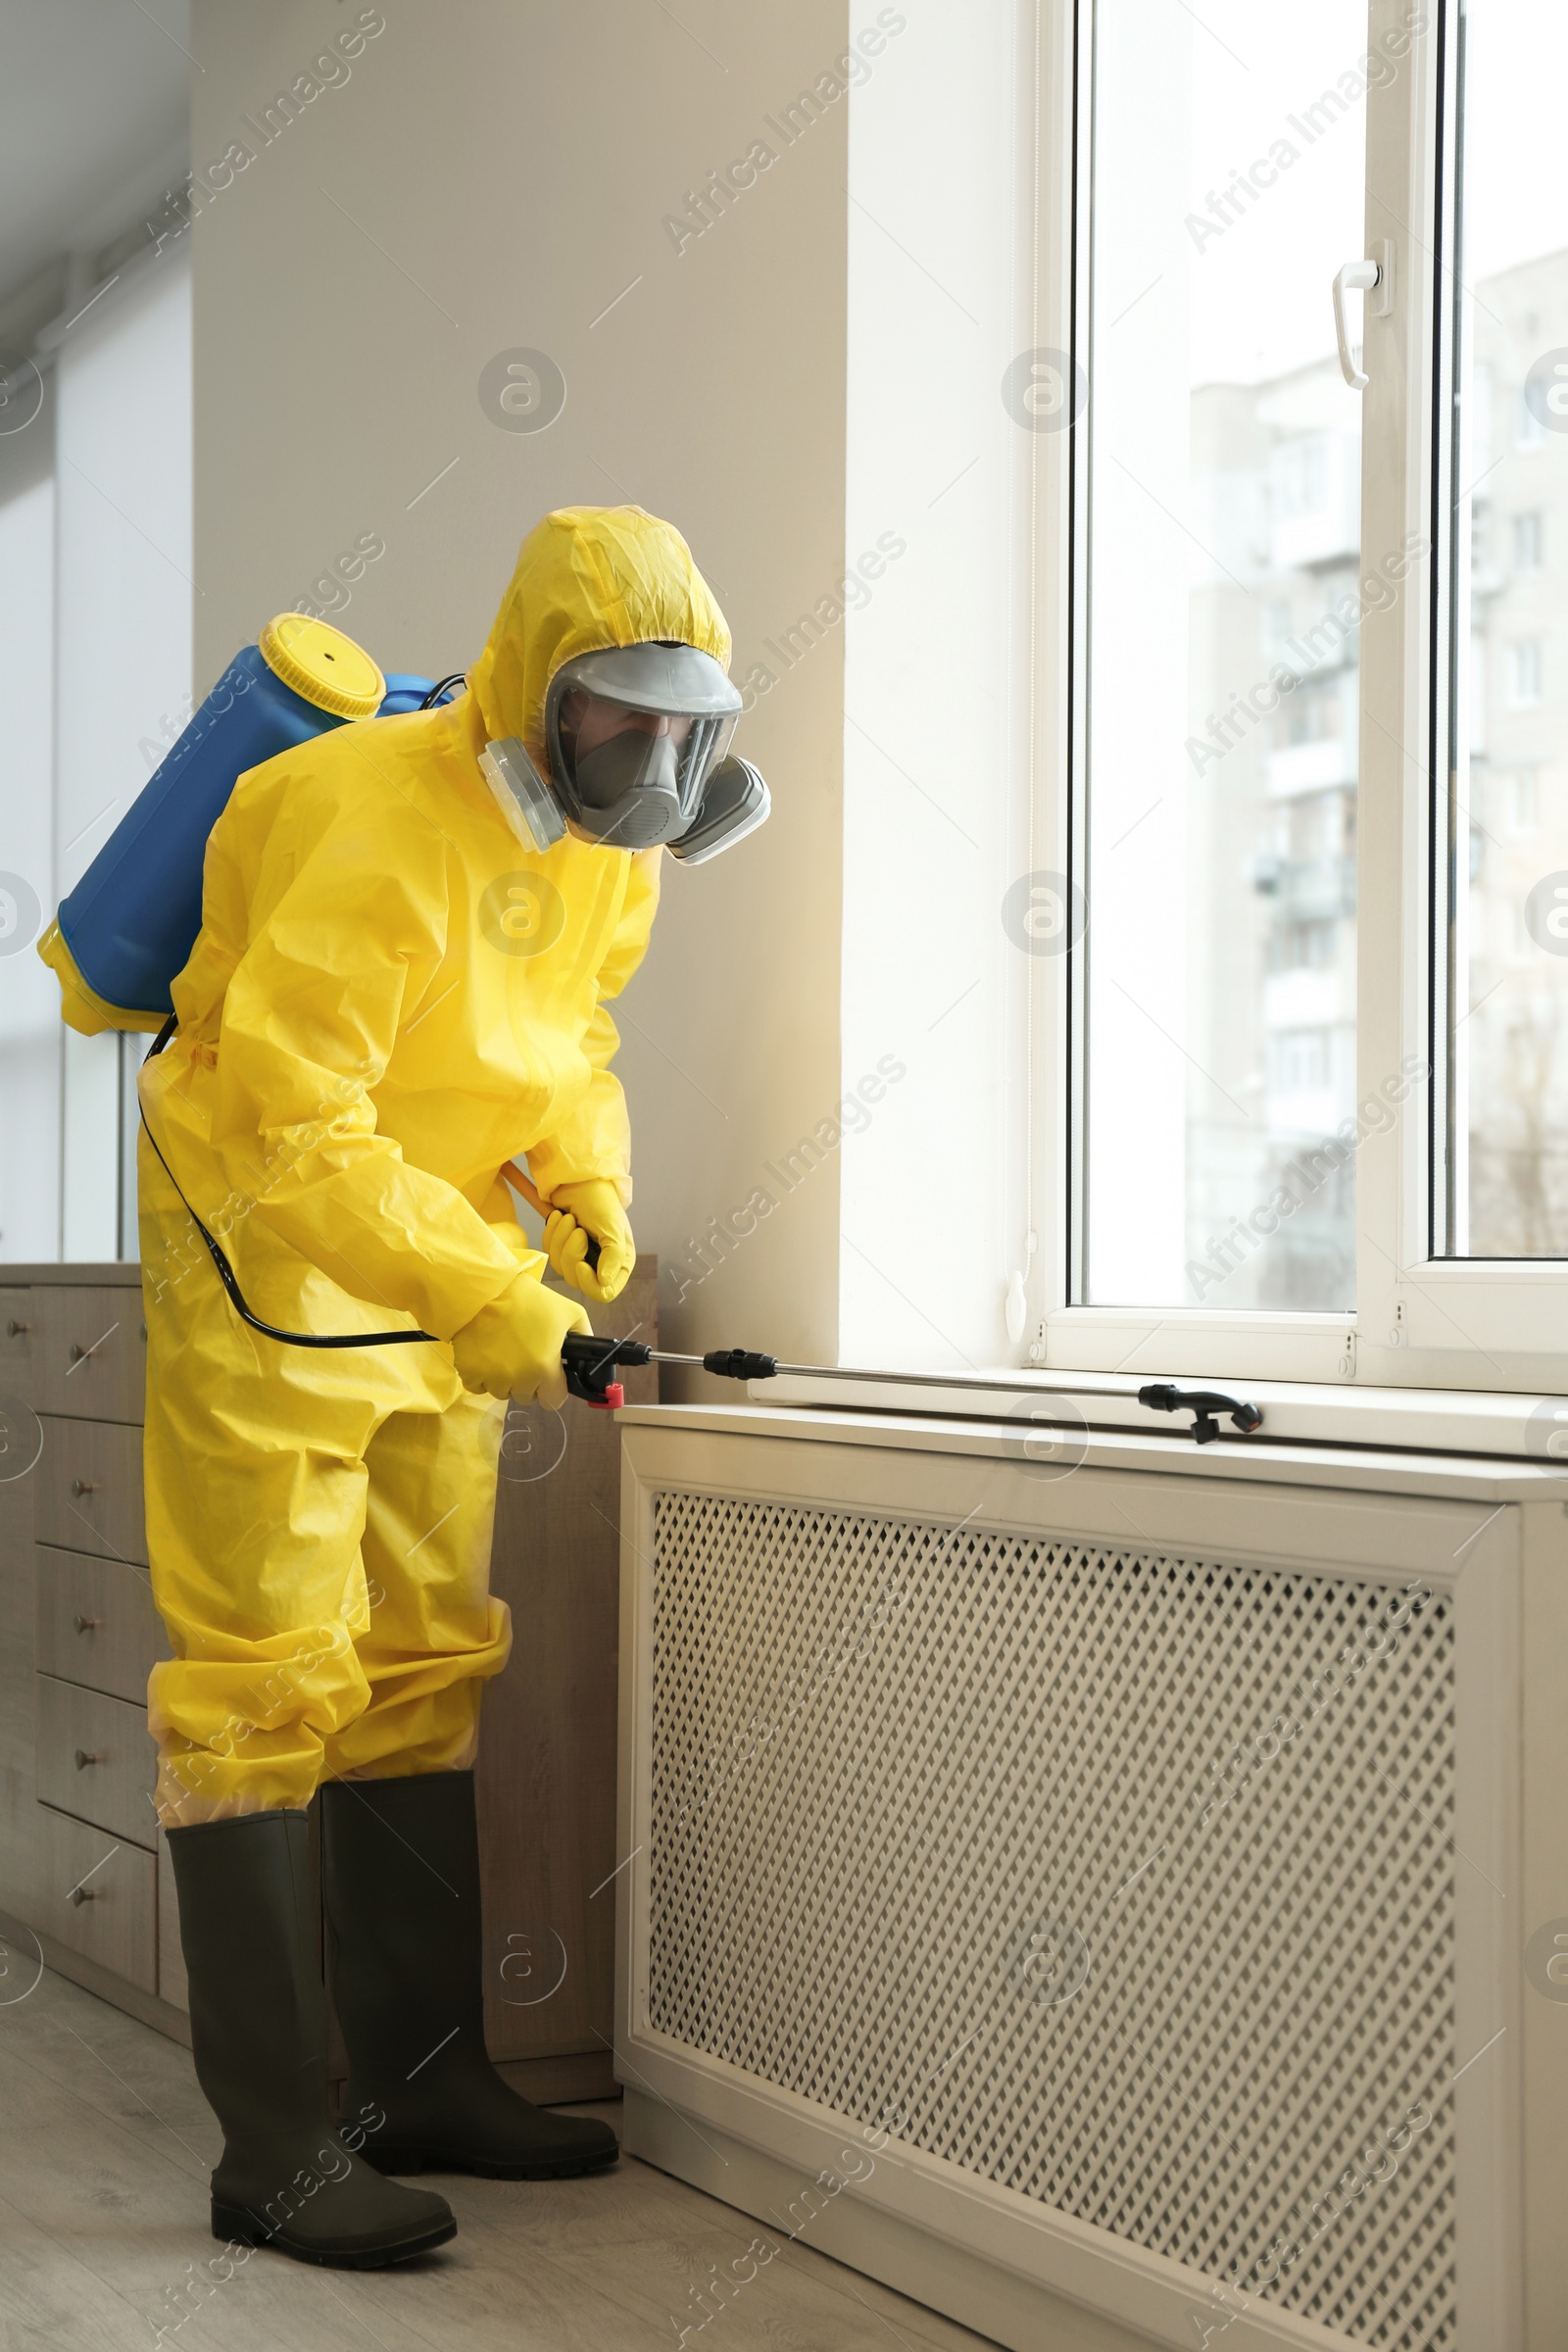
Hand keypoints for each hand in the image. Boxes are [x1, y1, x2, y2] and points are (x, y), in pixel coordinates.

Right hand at [450, 1269, 589, 1408]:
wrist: (483, 1289)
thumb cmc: (527, 1299)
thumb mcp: (568, 1311)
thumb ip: (584, 1335)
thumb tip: (589, 1353)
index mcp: (544, 1369)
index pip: (554, 1401)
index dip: (554, 1388)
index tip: (550, 1375)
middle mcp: (517, 1381)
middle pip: (528, 1396)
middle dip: (529, 1381)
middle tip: (525, 1354)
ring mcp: (491, 1380)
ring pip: (503, 1392)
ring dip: (506, 1378)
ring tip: (504, 1350)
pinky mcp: (468, 1374)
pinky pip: (479, 1385)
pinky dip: (483, 1374)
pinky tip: (487, 1352)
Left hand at [544, 1178, 634, 1303]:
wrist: (580, 1180)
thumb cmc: (602, 1202)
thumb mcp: (613, 1228)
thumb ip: (614, 1257)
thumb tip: (604, 1282)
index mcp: (618, 1263)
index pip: (604, 1293)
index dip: (589, 1283)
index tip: (581, 1264)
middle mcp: (599, 1264)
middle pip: (577, 1281)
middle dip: (572, 1253)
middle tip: (577, 1229)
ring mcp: (579, 1256)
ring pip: (560, 1267)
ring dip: (560, 1239)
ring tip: (568, 1218)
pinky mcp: (561, 1247)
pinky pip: (549, 1252)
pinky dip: (551, 1233)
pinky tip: (559, 1216)